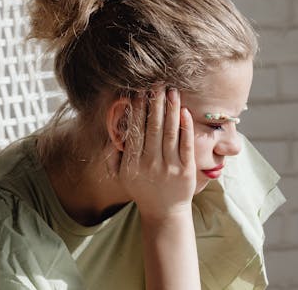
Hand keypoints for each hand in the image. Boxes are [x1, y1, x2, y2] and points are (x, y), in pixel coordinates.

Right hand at [115, 88, 196, 220]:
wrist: (164, 213)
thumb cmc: (141, 189)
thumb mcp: (121, 175)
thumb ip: (113, 155)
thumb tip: (110, 132)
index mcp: (132, 163)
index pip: (135, 130)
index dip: (137, 109)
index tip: (139, 91)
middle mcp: (150, 164)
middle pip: (153, 126)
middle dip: (155, 102)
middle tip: (157, 83)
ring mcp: (170, 167)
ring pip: (170, 132)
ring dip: (171, 108)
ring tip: (172, 91)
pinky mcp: (186, 170)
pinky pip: (186, 144)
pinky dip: (185, 126)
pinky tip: (184, 111)